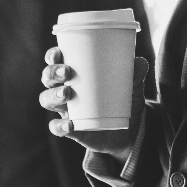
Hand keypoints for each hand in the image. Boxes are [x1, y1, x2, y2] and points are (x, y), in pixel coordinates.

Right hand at [39, 47, 147, 161]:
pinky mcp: (70, 130)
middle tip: (67, 72)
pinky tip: (70, 125)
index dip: (52, 56)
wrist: (127, 133)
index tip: (58, 53)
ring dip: (52, 95)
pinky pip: (56, 128)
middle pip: (47, 78)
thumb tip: (140, 62)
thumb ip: (136, 75)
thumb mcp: (131, 88)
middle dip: (52, 73)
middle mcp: (65, 90)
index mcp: (75, 75)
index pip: (56, 61)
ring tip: (66, 93)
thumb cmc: (123, 102)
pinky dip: (59, 126)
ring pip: (46, 100)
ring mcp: (66, 110)